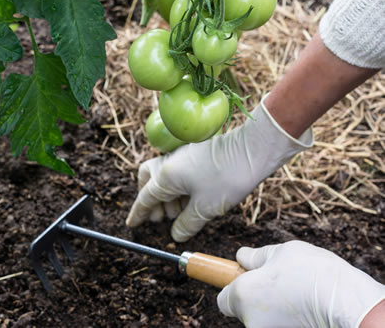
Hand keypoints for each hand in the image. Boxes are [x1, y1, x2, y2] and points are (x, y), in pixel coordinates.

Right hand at [126, 99, 312, 241]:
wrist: (253, 150)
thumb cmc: (228, 178)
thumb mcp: (205, 209)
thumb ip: (186, 224)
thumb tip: (176, 234)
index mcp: (166, 176)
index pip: (145, 198)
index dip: (138, 214)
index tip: (131, 224)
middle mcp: (169, 163)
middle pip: (147, 180)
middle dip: (150, 200)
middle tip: (162, 218)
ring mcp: (181, 155)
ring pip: (162, 175)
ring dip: (166, 194)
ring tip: (181, 211)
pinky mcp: (193, 153)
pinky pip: (176, 171)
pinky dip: (178, 186)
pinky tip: (192, 198)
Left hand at [217, 241, 384, 327]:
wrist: (344, 300)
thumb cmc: (310, 272)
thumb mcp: (279, 253)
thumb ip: (254, 257)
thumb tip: (240, 256)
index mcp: (241, 295)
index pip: (223, 300)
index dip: (233, 289)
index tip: (247, 280)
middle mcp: (250, 320)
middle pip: (244, 311)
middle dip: (257, 299)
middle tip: (278, 285)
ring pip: (264, 319)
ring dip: (273, 309)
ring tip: (296, 295)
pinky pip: (279, 324)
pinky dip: (287, 318)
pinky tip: (303, 307)